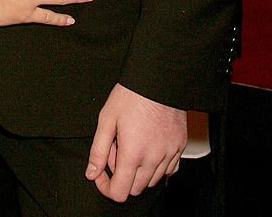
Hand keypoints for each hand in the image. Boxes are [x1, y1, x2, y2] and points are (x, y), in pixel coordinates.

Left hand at [86, 84, 186, 201]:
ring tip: (132, 144)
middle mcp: (153, 159)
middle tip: (116, 150)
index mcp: (133, 153)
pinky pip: (169, 169)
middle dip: (121, 176)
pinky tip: (148, 147)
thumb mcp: (107, 119)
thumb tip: (91, 173)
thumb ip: (98, 150)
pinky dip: (157, 166)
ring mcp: (169, 154)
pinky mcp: (179, 147)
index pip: (120, 192)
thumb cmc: (131, 95)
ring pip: (152, 181)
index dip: (106, 187)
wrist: (158, 79)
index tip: (101, 174)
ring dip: (139, 171)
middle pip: (135, 189)